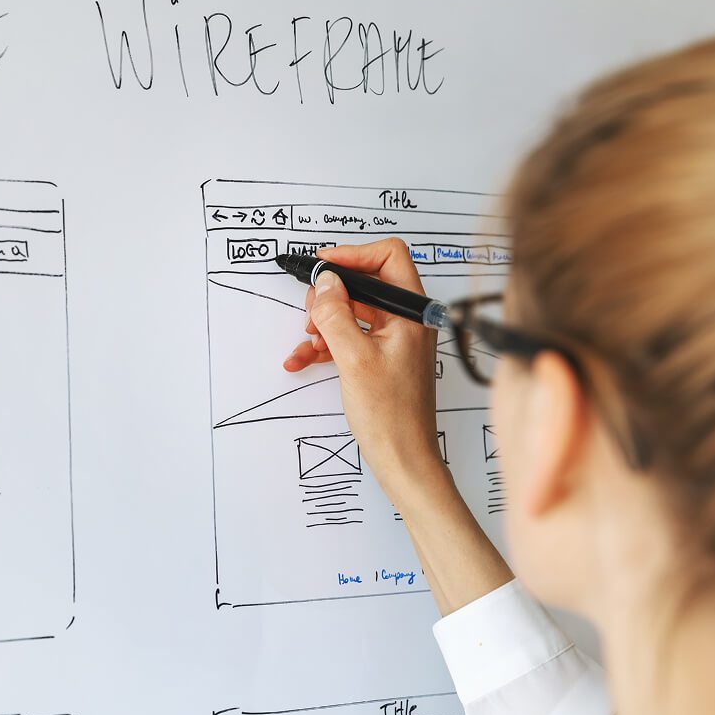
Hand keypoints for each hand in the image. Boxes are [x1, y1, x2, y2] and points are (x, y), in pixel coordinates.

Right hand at [283, 238, 445, 498]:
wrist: (403, 459)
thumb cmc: (392, 417)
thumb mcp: (354, 359)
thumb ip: (337, 315)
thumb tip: (325, 283)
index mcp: (411, 313)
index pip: (389, 257)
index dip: (354, 255)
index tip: (323, 266)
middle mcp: (406, 321)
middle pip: (365, 283)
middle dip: (332, 294)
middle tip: (312, 311)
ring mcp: (393, 340)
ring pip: (352, 312)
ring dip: (324, 322)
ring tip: (307, 340)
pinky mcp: (379, 358)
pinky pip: (348, 337)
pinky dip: (325, 345)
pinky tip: (303, 358)